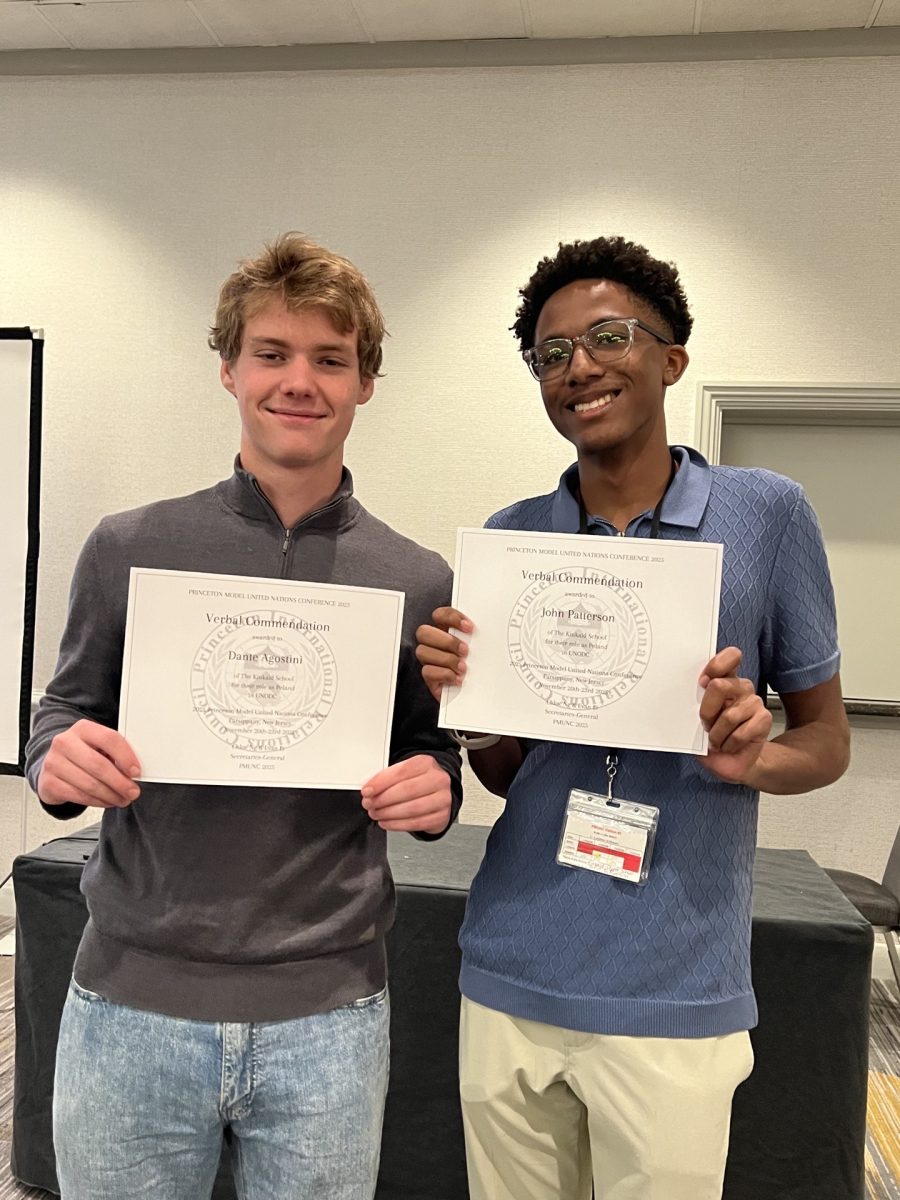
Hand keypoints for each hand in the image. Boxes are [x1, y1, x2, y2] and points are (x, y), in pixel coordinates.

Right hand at [38, 719, 141, 808]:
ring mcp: (53, 762)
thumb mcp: (98, 746)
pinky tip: (107, 801)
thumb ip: (115, 753)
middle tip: (133, 791)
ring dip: (111, 795)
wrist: (54, 764)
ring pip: (90, 784)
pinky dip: (97, 802)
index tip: (136, 771)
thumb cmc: (83, 755)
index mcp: (83, 728)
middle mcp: (65, 742)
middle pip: (99, 765)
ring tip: (122, 799)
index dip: (126, 757)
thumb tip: (133, 772)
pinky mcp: (48, 783)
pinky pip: (78, 796)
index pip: (109, 739)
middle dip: (120, 782)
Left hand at [360, 754, 452, 834]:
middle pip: (407, 790)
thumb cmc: (417, 783)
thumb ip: (387, 778)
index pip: (401, 771)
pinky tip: (386, 822)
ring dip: (388, 813)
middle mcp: (438, 779)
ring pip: (412, 809)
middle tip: (370, 804)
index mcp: (426, 763)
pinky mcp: (441, 817)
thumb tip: (369, 789)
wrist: (437, 795)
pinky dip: (397, 824)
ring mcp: (442, 799)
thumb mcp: (404, 773)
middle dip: (383, 799)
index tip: (367, 790)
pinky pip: (416, 823)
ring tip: (377, 813)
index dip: (381, 782)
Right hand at [415, 607, 473, 703]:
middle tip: (465, 650)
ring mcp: (430, 660)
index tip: (469, 627)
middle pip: (423, 632)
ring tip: (463, 667)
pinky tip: (458, 678)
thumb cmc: (479, 668)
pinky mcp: (430, 678)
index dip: (452, 618)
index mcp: (446, 631)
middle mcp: (434, 644)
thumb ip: (478, 636)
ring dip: (446, 659)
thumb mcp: (481, 649)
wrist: (478, 693)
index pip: (440, 615)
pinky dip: (444, 674)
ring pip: (423, 651)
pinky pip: (427, 671)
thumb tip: (487, 627)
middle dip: (446, 641)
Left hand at [698, 647, 772, 784]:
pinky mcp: (764, 719)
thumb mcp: (696, 722)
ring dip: (716, 735)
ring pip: (728, 715)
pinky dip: (729, 744)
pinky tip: (729, 745)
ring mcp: (754, 702)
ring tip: (717, 740)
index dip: (716, 665)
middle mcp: (741, 687)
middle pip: (719, 686)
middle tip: (705, 725)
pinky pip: (741, 733)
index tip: (702, 681)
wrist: (731, 762)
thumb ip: (694, 707)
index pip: (730, 657)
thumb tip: (689, 701)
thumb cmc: (713, 739)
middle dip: (706, 712)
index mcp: (724, 680)